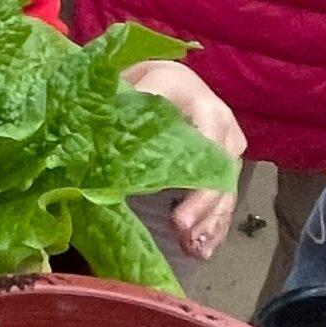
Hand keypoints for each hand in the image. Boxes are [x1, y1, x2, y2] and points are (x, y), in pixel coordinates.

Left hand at [126, 58, 245, 258]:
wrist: (166, 77)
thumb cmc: (141, 81)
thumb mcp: (129, 84)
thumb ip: (121, 106)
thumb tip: (98, 137)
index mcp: (196, 100)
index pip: (201, 142)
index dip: (193, 178)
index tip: (178, 209)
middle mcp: (220, 121)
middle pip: (218, 169)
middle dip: (203, 204)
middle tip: (182, 229)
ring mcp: (228, 143)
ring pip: (226, 187)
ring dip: (211, 221)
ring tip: (195, 248)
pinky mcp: (226, 162)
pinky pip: (225, 195)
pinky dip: (215, 223)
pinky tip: (203, 248)